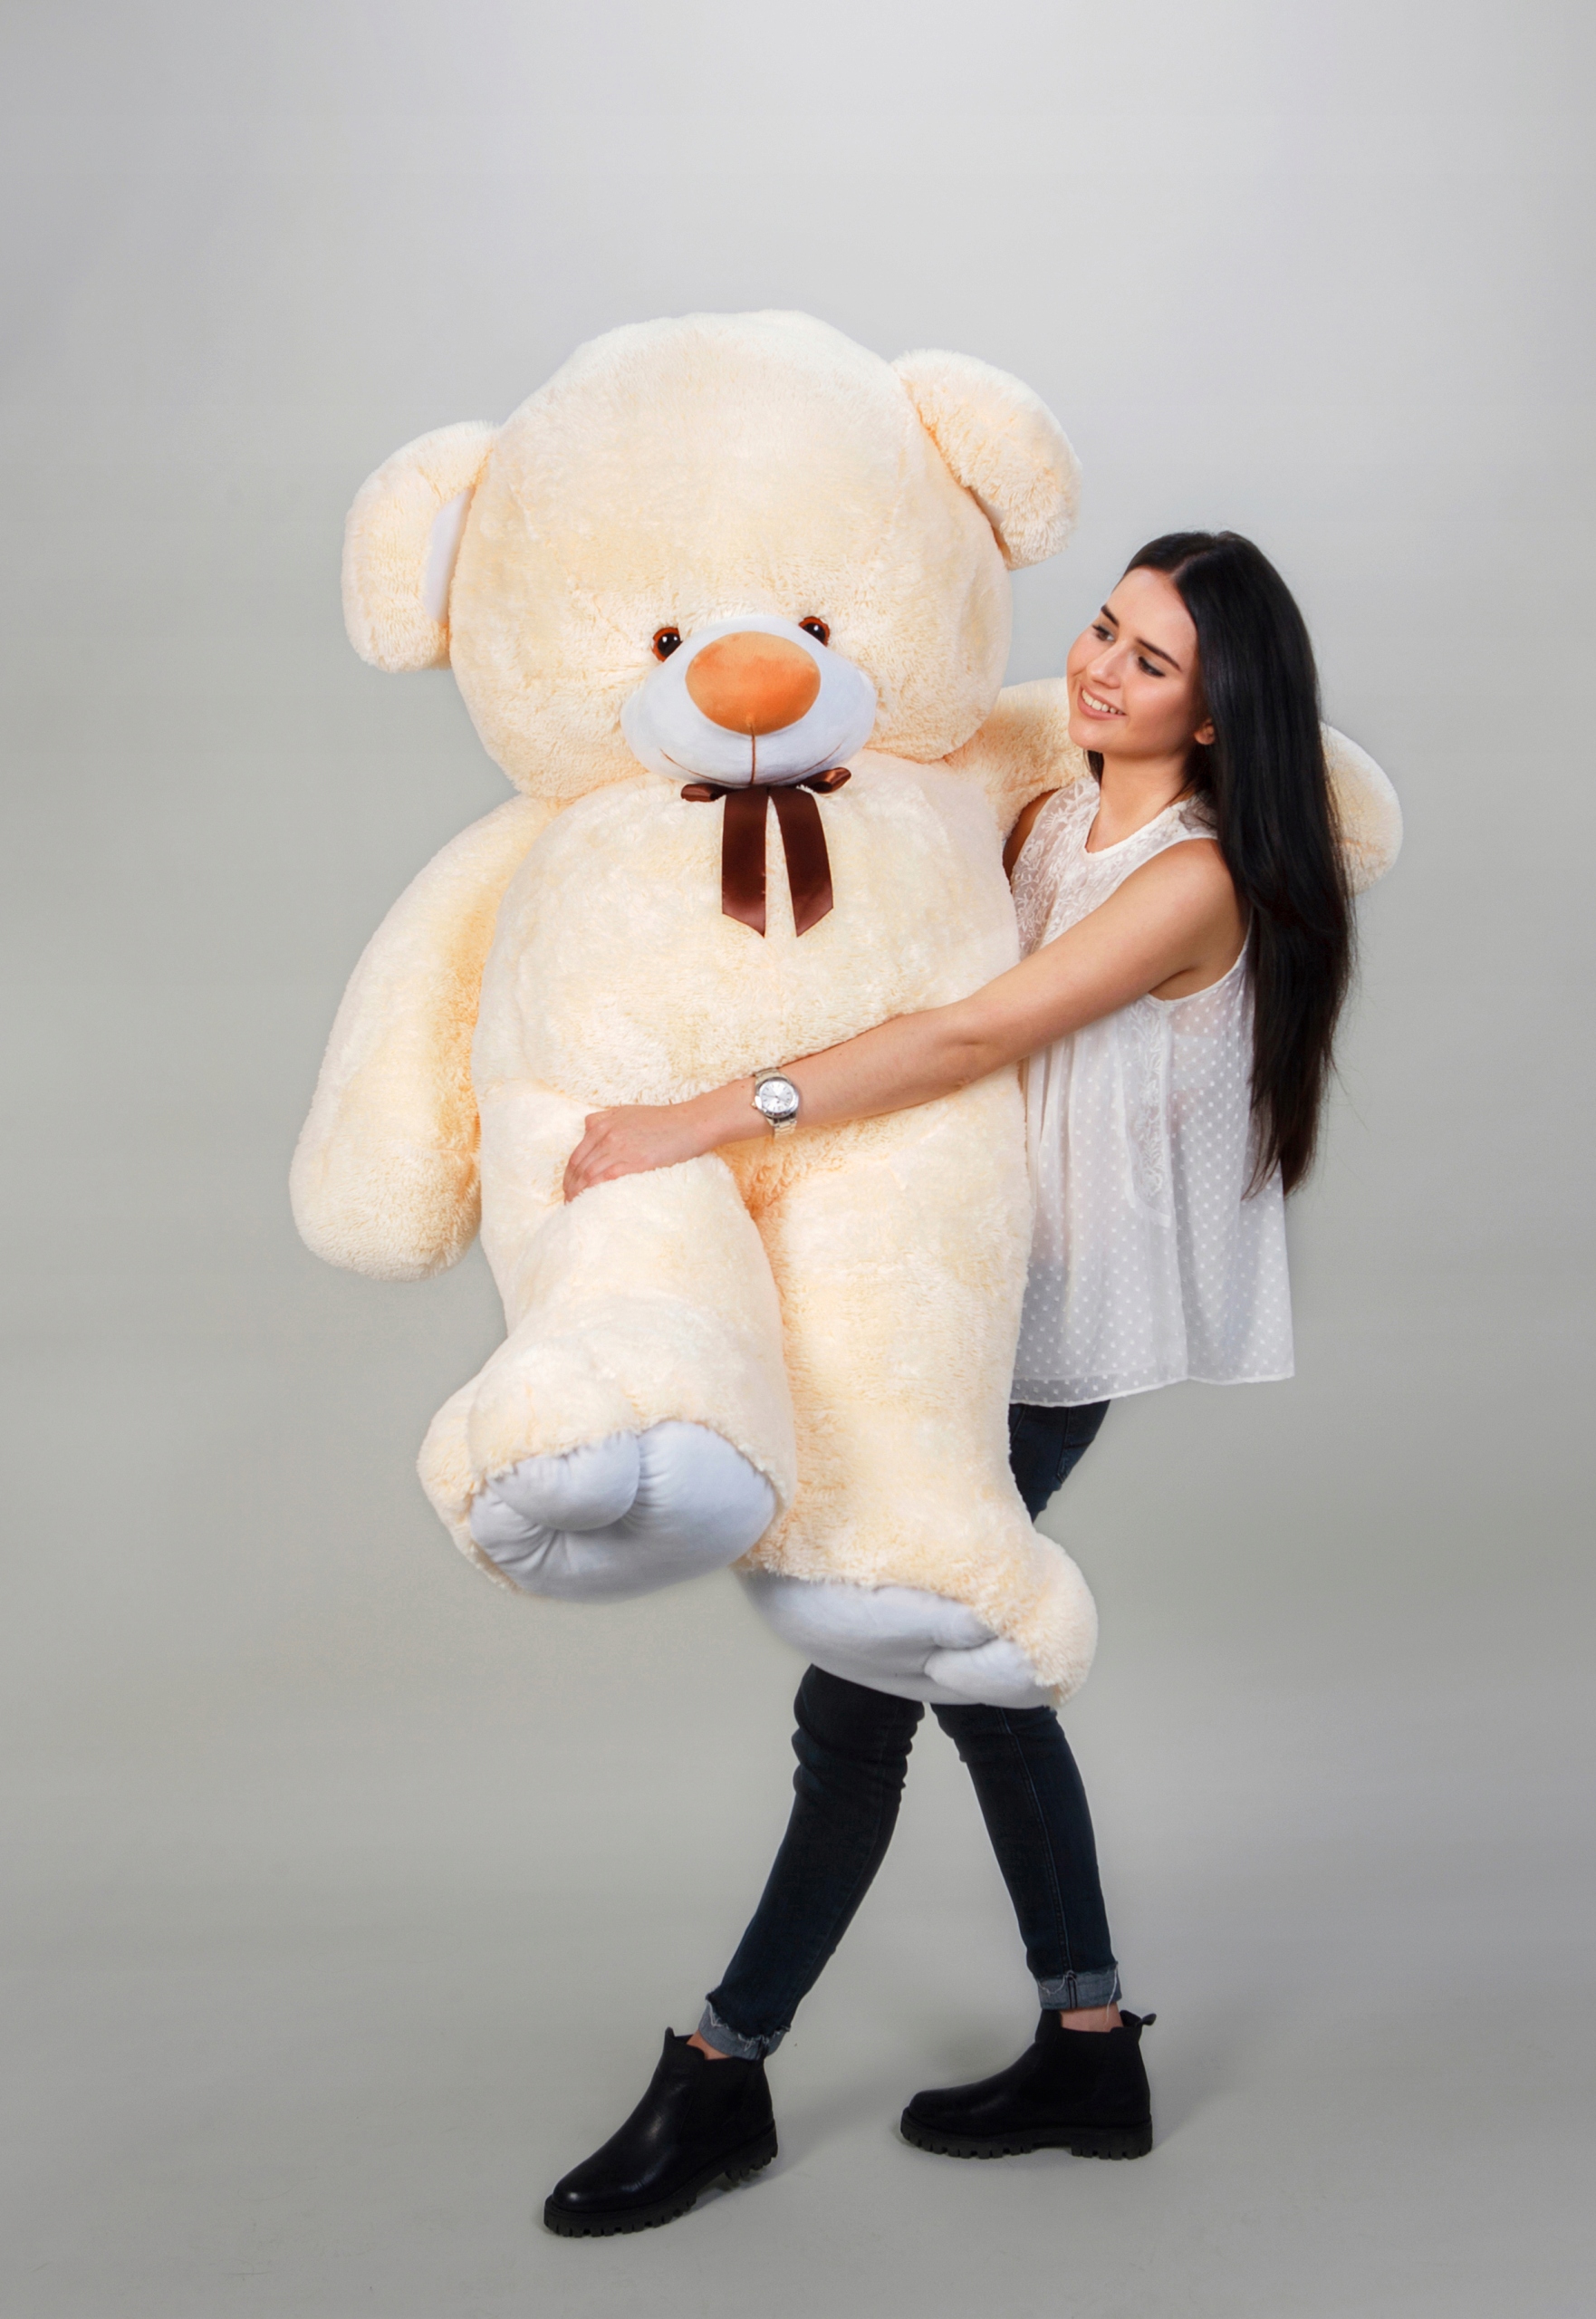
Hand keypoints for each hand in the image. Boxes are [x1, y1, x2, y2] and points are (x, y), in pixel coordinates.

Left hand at [563, 1101, 716, 1199]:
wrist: (689, 1123)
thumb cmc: (662, 1120)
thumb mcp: (627, 1112)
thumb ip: (604, 1119)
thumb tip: (588, 1127)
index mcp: (602, 1124)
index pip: (575, 1155)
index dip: (568, 1175)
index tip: (568, 1188)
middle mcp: (607, 1135)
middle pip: (578, 1167)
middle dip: (570, 1187)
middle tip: (568, 1202)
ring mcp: (620, 1148)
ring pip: (589, 1175)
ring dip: (579, 1193)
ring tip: (577, 1206)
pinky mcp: (635, 1161)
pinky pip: (606, 1178)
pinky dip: (594, 1191)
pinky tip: (591, 1202)